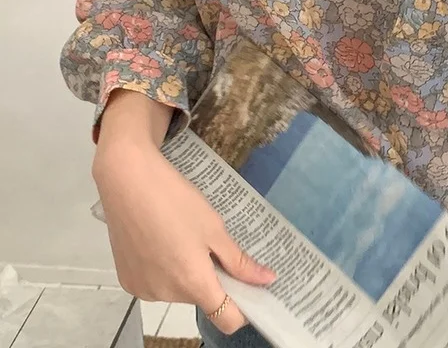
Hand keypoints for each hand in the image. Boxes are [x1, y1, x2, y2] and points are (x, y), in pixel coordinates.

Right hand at [93, 92, 274, 334]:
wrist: (128, 182)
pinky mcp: (126, 279)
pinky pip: (155, 283)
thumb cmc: (175, 200)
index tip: (250, 286)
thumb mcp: (214, 227)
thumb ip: (239, 260)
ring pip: (178, 290)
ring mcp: (142, 289)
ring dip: (186, 271)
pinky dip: (164, 268)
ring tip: (182, 235)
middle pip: (201, 298)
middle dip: (211, 276)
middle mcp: (166, 295)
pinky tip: (161, 238)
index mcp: (193, 283)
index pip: (226, 319)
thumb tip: (266, 279)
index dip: (242, 307)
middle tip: (211, 242)